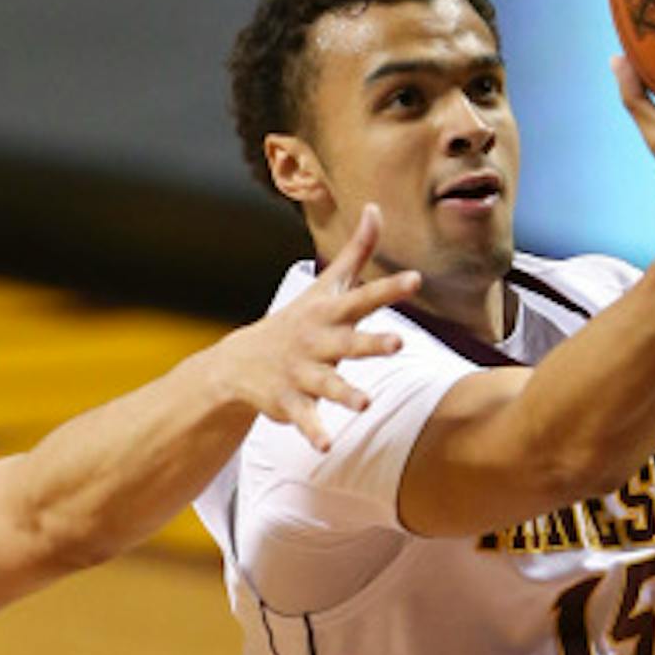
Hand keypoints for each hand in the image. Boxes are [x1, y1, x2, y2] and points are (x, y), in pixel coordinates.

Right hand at [217, 204, 419, 450]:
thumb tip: (375, 207)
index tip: (415, 278)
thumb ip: (357, 251)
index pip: (363, 297)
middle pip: (348, 341)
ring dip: (345, 394)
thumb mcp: (327, 286)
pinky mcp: (288, 401)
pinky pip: (304, 418)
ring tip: (365, 405)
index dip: (389, 288)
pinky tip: (326, 447)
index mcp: (329, 313)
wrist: (240, 362)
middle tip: (399, 342)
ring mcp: (300, 372)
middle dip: (372, 343)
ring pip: (327, 384)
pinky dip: (313, 432)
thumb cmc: (299, 320)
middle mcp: (316, 341)